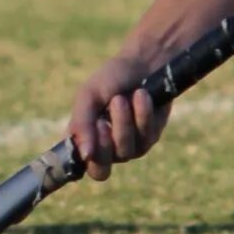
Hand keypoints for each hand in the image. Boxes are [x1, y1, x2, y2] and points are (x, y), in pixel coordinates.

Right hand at [68, 45, 170, 179]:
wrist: (142, 63)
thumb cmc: (110, 79)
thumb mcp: (88, 96)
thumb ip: (81, 125)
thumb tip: (84, 155)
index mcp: (86, 140)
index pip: (86, 169)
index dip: (89, 159)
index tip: (95, 129)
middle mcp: (108, 149)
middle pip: (103, 170)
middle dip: (105, 143)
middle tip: (103, 121)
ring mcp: (131, 146)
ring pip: (126, 151)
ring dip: (123, 122)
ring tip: (121, 98)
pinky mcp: (151, 137)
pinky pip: (146, 136)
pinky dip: (142, 114)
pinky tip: (141, 95)